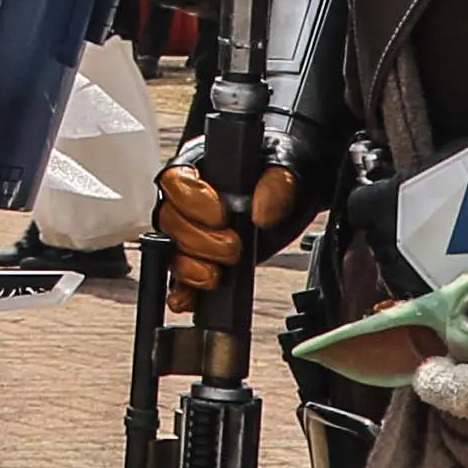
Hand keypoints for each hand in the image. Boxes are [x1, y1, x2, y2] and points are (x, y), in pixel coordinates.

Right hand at [155, 157, 305, 309]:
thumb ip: (276, 185)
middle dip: (199, 241)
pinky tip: (192, 300)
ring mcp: (191, 233)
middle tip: (233, 247)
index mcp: (198, 167)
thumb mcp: (285, 167)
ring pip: (171, 253)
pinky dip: (184, 292)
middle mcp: (186, 200)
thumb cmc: (281, 169)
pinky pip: (179, 280)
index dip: (192, 201)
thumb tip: (261, 213)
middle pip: (170, 222)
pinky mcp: (201, 261)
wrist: (297, 190)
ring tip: (218, 275)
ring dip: (190, 269)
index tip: (222, 215)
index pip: (175, 181)